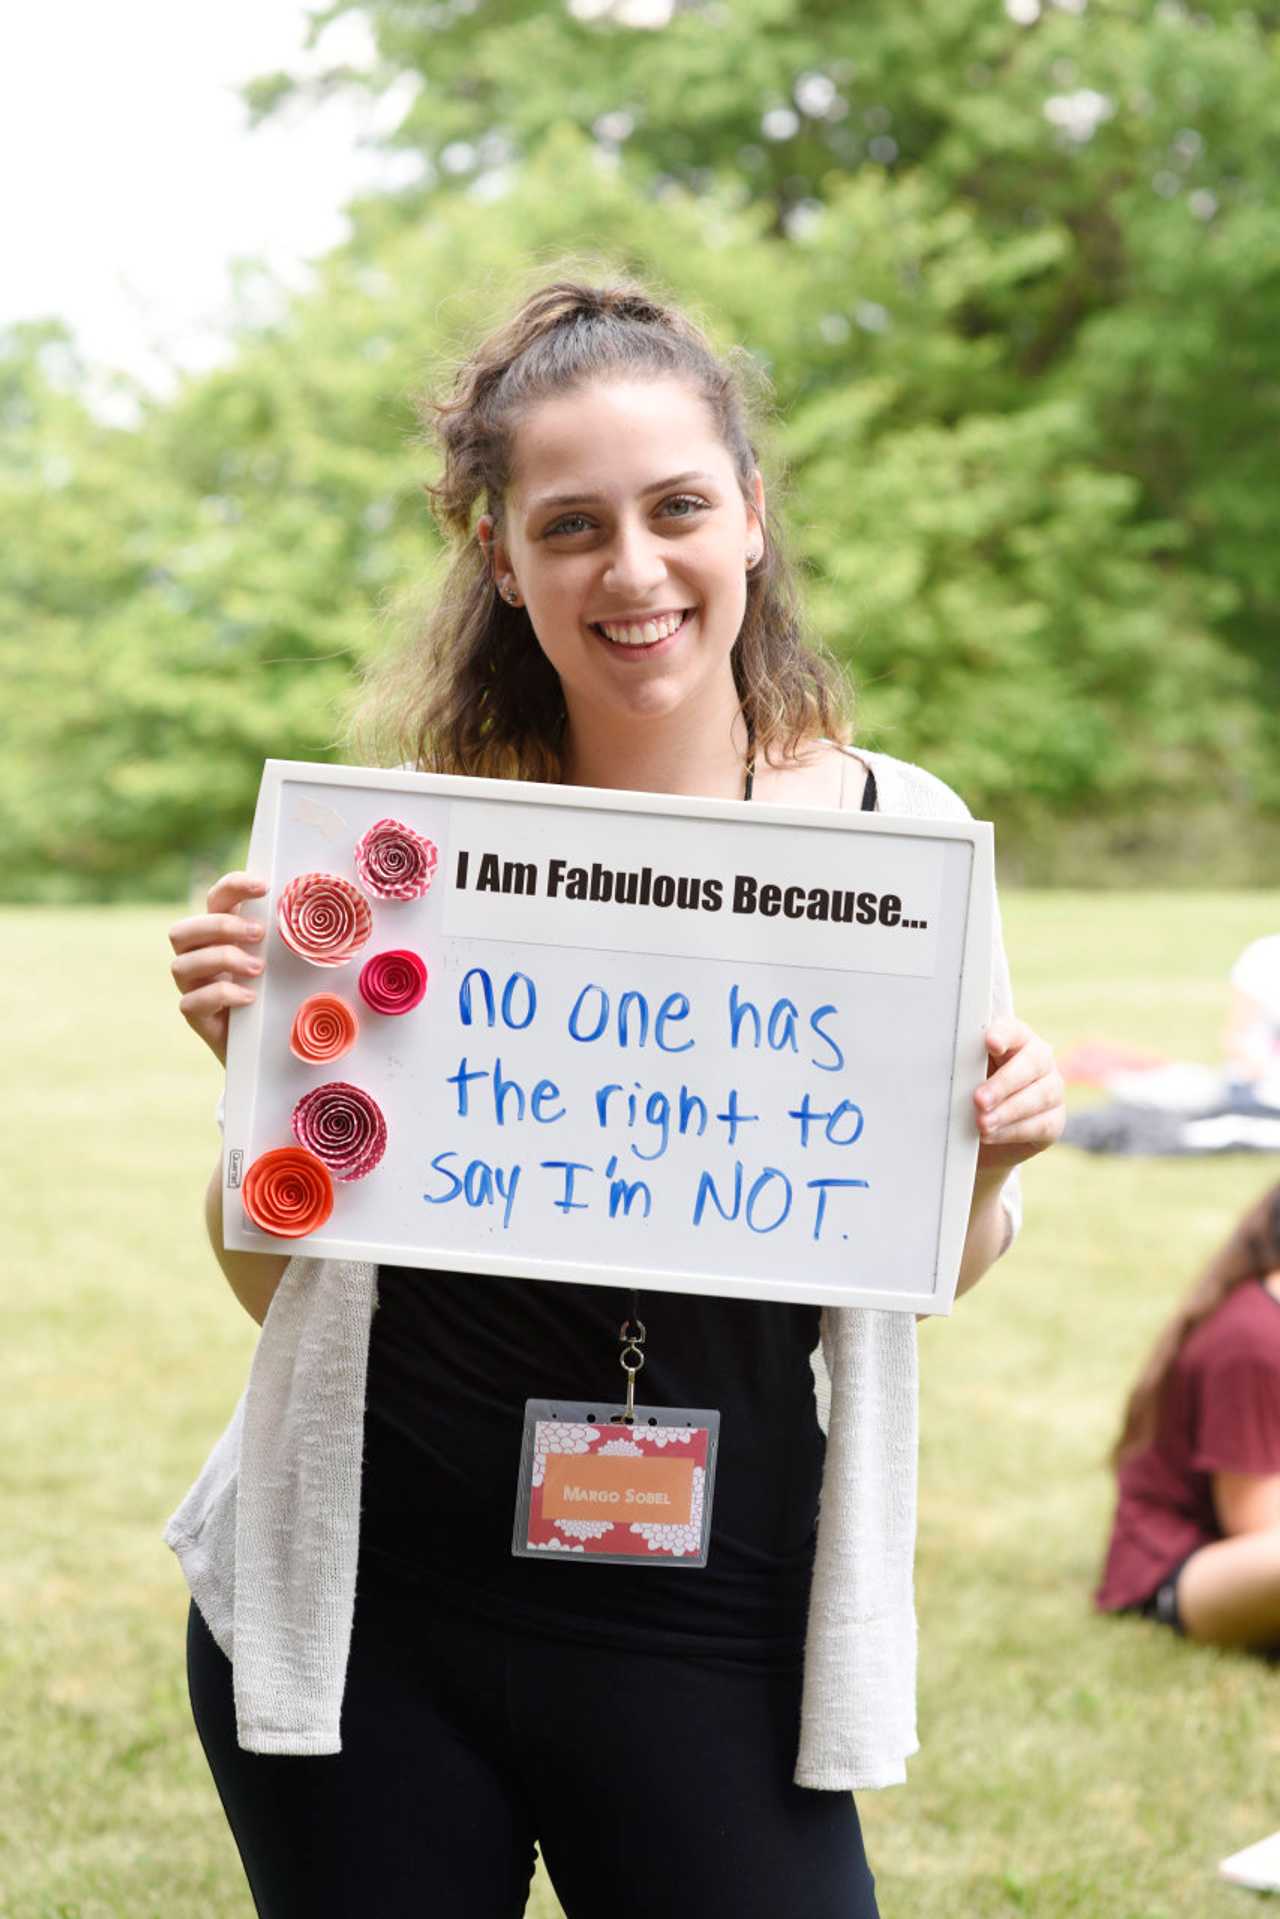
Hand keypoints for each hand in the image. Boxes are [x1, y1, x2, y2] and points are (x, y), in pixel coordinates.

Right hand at [169, 872, 267, 1065]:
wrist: (265, 1041)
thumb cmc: (275, 992)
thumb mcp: (281, 961)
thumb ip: (283, 938)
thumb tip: (313, 910)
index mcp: (218, 934)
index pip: (215, 900)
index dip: (233, 886)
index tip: (264, 887)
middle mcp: (197, 956)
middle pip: (182, 931)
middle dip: (221, 927)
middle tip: (259, 934)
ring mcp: (191, 987)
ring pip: (181, 965)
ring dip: (222, 960)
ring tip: (258, 969)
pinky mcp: (195, 1016)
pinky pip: (191, 1002)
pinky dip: (222, 995)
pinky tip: (250, 998)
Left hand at [973, 1016, 1064, 1172]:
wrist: (980, 1133)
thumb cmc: (969, 1093)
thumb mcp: (965, 1076)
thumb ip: (964, 1067)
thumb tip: (949, 1070)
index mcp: (1015, 1039)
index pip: (1013, 1030)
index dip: (1003, 1035)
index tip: (990, 1043)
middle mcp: (1039, 1060)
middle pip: (1032, 1063)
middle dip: (1003, 1083)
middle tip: (979, 1099)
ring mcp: (1052, 1089)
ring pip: (1040, 1095)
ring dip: (1008, 1111)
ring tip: (981, 1123)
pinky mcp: (1054, 1120)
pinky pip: (1041, 1124)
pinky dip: (1013, 1131)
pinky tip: (990, 1135)